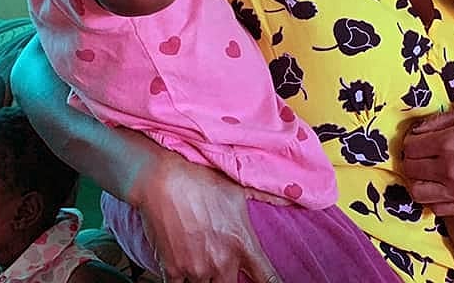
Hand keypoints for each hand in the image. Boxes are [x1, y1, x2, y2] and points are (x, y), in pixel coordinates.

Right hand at [132, 150, 280, 282]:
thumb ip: (265, 198)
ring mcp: (197, 268)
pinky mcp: (174, 270)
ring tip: (201, 261)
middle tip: (220, 262)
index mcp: (243, 243)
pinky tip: (183, 269)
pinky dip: (182, 280)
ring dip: (205, 278)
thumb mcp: (238, 189)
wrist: (163, 180)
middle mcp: (222, 261)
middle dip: (228, 278)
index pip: (267, 278)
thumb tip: (290, 197)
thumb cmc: (201, 181)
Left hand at [401, 105, 453, 214]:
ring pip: (418, 192)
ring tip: (427, 171)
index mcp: (449, 143)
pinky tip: (440, 186)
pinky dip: (432, 198)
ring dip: (417, 181)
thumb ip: (438, 120)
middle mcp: (450, 170)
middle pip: (410, 169)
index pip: (410, 147)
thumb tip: (416, 130)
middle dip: (412, 159)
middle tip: (421, 153)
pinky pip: (436, 208)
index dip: (411, 141)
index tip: (418, 139)